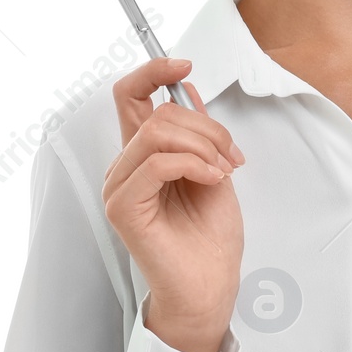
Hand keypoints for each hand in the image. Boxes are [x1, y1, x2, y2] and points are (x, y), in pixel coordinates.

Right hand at [102, 56, 244, 351]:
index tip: (183, 64)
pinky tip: (212, 179)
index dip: (153, 71)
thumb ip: (197, 132)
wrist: (210, 286)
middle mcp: (124, 167)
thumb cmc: (210, 237)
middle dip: (206, 126)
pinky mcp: (124, 209)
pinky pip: (157, 163)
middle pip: (157, 113)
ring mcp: (120, 188)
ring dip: (204, 145)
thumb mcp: (214, 169)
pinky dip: (194, 164)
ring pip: (158, 133)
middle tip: (232, 155)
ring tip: (223, 170)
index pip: (130, 96)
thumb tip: (187, 89)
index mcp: (143, 155)